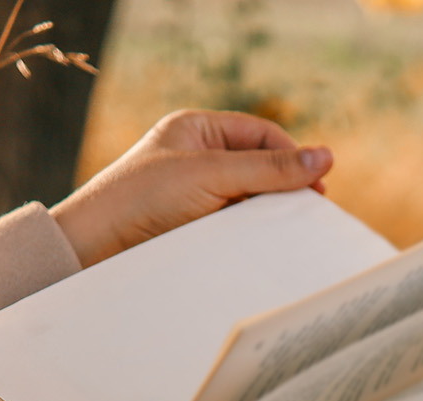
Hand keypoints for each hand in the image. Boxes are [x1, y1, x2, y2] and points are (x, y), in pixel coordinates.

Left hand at [51, 110, 333, 267]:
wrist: (95, 247)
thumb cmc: (143, 198)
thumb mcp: (212, 175)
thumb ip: (270, 169)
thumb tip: (327, 157)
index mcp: (197, 130)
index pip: (261, 136)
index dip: (292, 157)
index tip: (317, 187)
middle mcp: (197, 158)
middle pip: (259, 168)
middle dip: (284, 189)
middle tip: (310, 214)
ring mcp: (195, 195)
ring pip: (249, 200)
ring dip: (268, 216)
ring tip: (287, 235)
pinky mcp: (192, 228)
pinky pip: (234, 227)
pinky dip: (251, 236)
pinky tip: (262, 248)